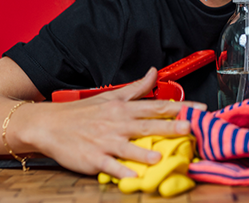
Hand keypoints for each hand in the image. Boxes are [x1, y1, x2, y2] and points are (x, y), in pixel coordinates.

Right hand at [11, 68, 205, 177]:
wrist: (48, 125)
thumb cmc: (81, 113)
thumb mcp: (109, 97)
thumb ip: (136, 88)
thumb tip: (154, 72)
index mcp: (123, 109)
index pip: (156, 106)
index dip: (180, 107)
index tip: (200, 110)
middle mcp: (117, 124)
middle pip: (148, 125)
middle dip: (170, 127)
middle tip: (190, 129)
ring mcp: (104, 141)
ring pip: (128, 147)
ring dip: (145, 152)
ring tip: (161, 157)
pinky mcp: (93, 158)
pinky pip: (109, 165)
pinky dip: (120, 171)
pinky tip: (132, 177)